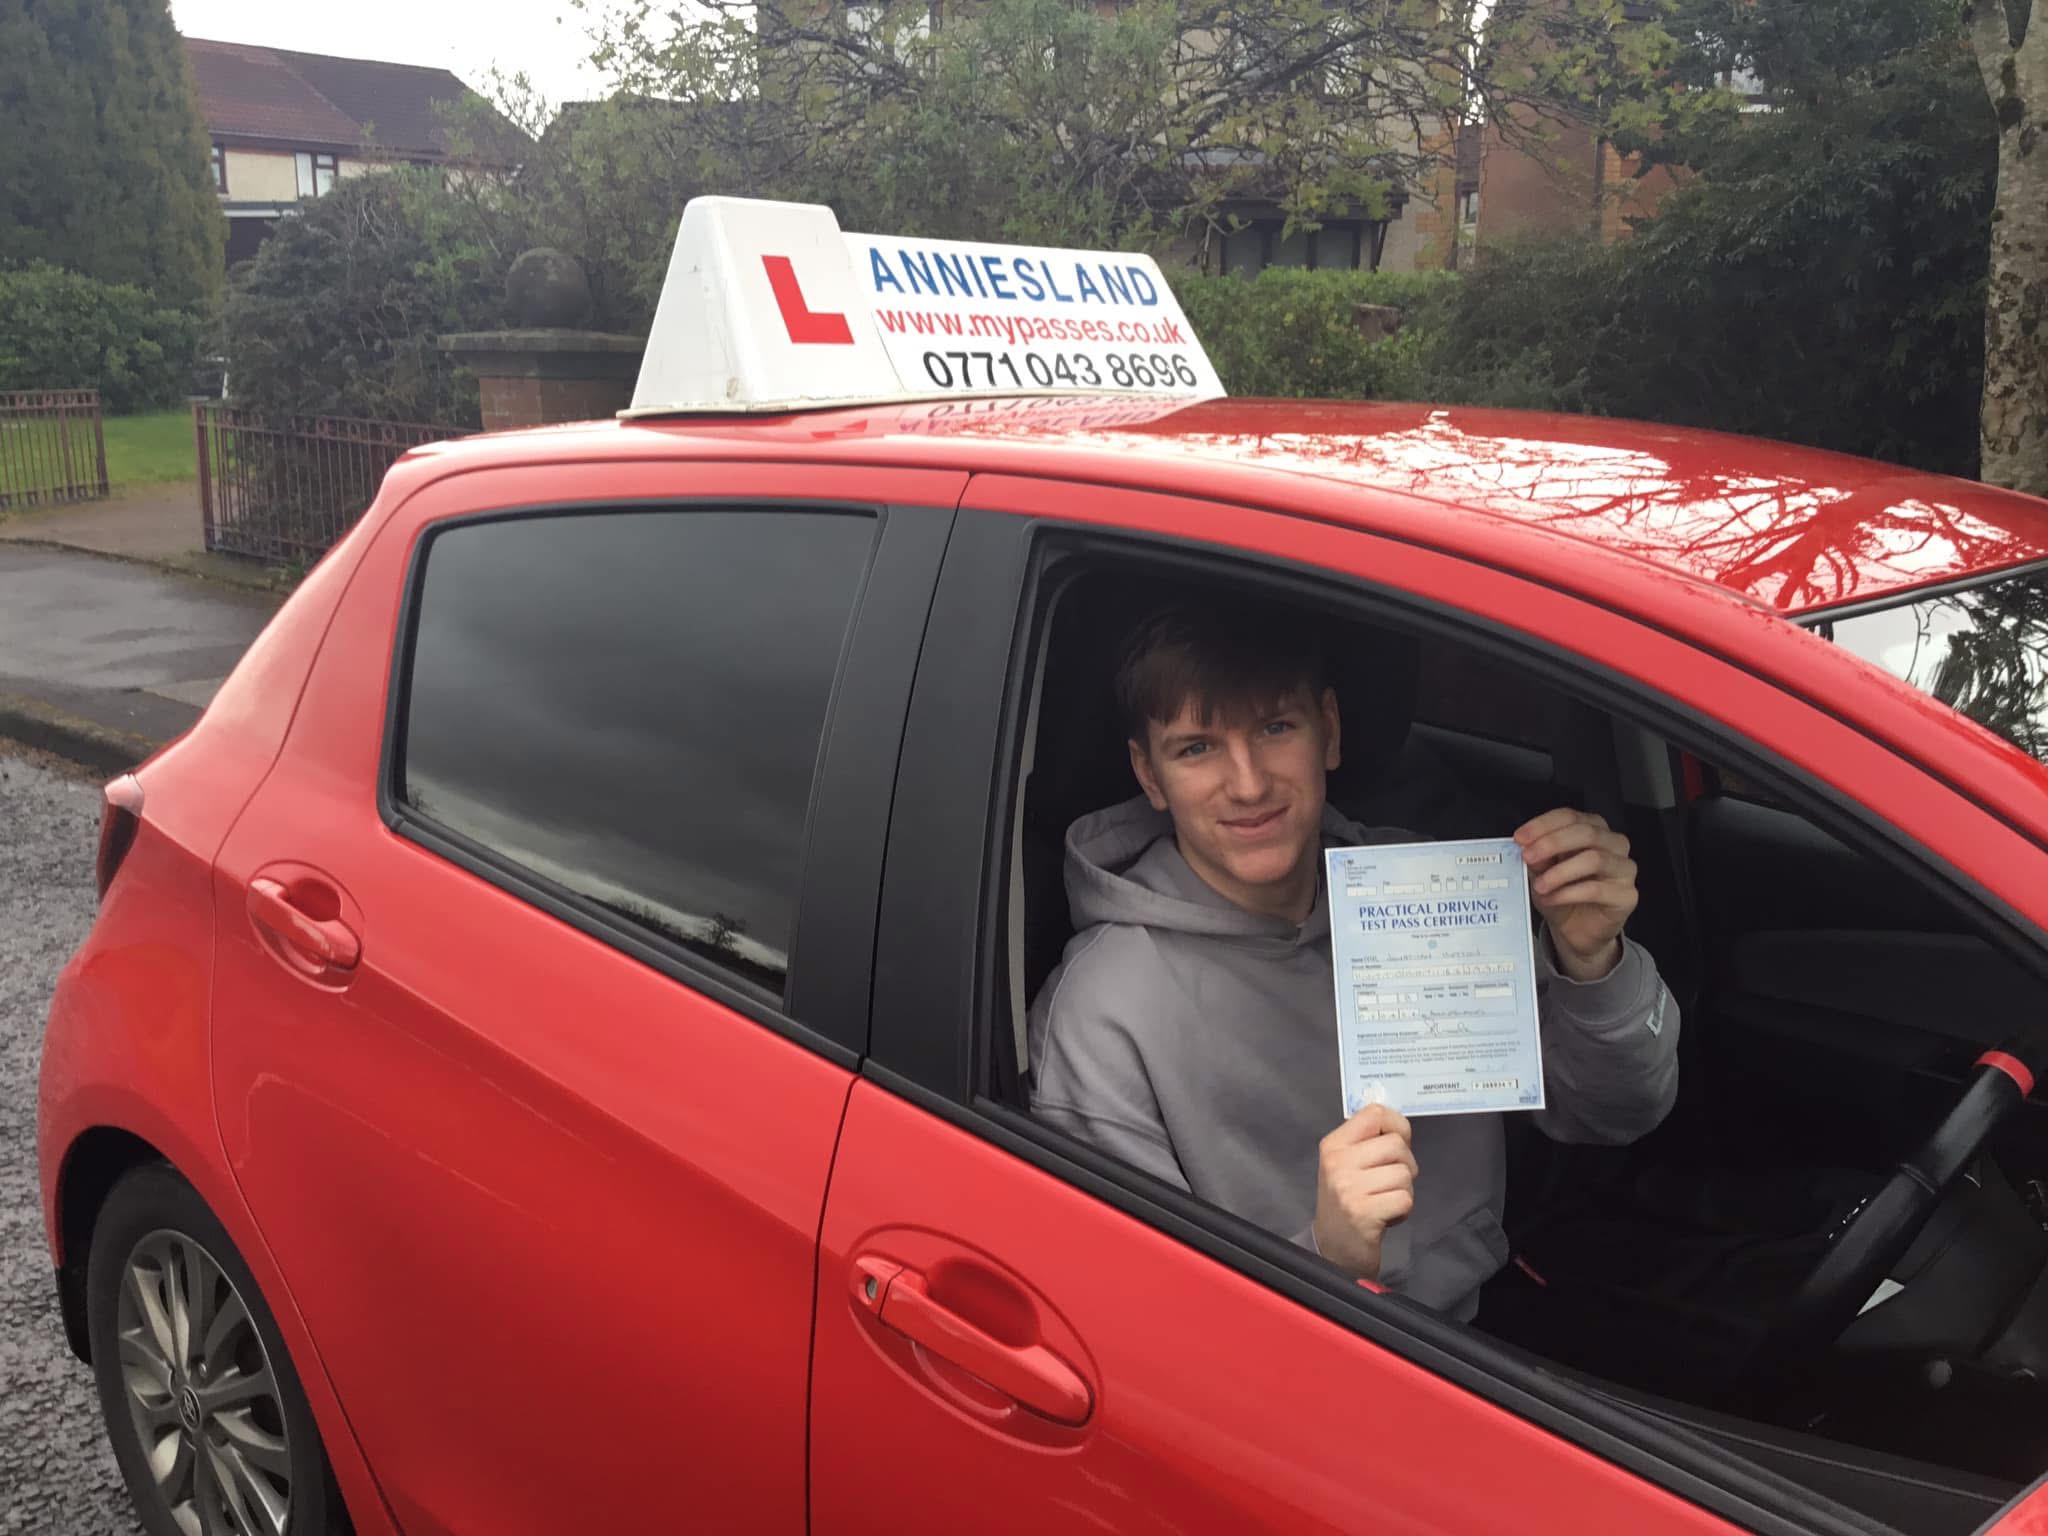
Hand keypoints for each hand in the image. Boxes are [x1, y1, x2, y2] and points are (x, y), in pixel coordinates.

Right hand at [1312, 1104, 1416, 1280]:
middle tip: (1390, 1181)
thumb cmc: (1347, 1201)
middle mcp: (1338, 1162)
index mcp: (1334, 1145)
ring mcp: (1349, 1188)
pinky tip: (1387, 1216)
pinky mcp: (1364, 1212)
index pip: (1374, 1113)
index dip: (1396, 1125)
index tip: (1397, 1142)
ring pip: (1403, 1173)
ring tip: (1385, 1200)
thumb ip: (1368, 1142)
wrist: (1333, 1248)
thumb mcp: (1347, 1164)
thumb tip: (1398, 1124)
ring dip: (1404, 1189)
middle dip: (1405, 1163)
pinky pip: (1405, 1198)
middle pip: (1396, 1144)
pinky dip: (1403, 1209)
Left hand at [1514, 807, 1637, 980]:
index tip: (1521, 837)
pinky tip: (1553, 898)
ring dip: (1560, 871)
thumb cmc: (1563, 894)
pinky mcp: (1627, 895)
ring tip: (1540, 885)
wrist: (1577, 930)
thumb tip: (1527, 846)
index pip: (1570, 816)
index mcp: (1593, 830)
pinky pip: (1597, 889)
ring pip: (1595, 859)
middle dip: (1552, 843)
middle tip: (1528, 856)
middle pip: (1586, 832)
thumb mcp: (1542, 872)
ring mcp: (1624, 869)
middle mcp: (1613, 845)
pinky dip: (1569, 893)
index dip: (1543, 824)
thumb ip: (1538, 857)